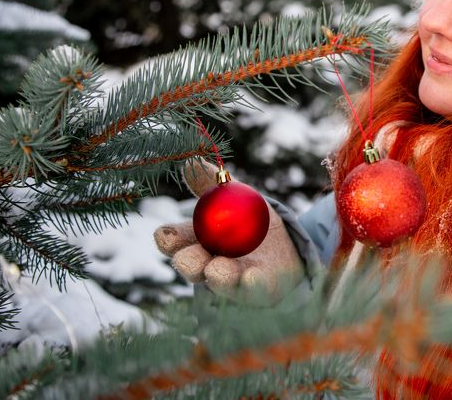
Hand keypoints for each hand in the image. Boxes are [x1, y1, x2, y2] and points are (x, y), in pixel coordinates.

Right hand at [153, 159, 302, 298]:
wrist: (286, 246)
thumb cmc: (249, 222)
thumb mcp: (233, 197)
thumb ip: (212, 184)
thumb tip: (190, 161)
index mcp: (197, 240)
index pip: (175, 241)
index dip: (168, 239)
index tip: (165, 235)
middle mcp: (208, 263)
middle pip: (190, 266)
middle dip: (186, 262)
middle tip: (188, 256)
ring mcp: (232, 279)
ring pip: (218, 280)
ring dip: (217, 274)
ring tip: (218, 267)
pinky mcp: (257, 288)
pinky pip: (252, 289)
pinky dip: (250, 283)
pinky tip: (250, 275)